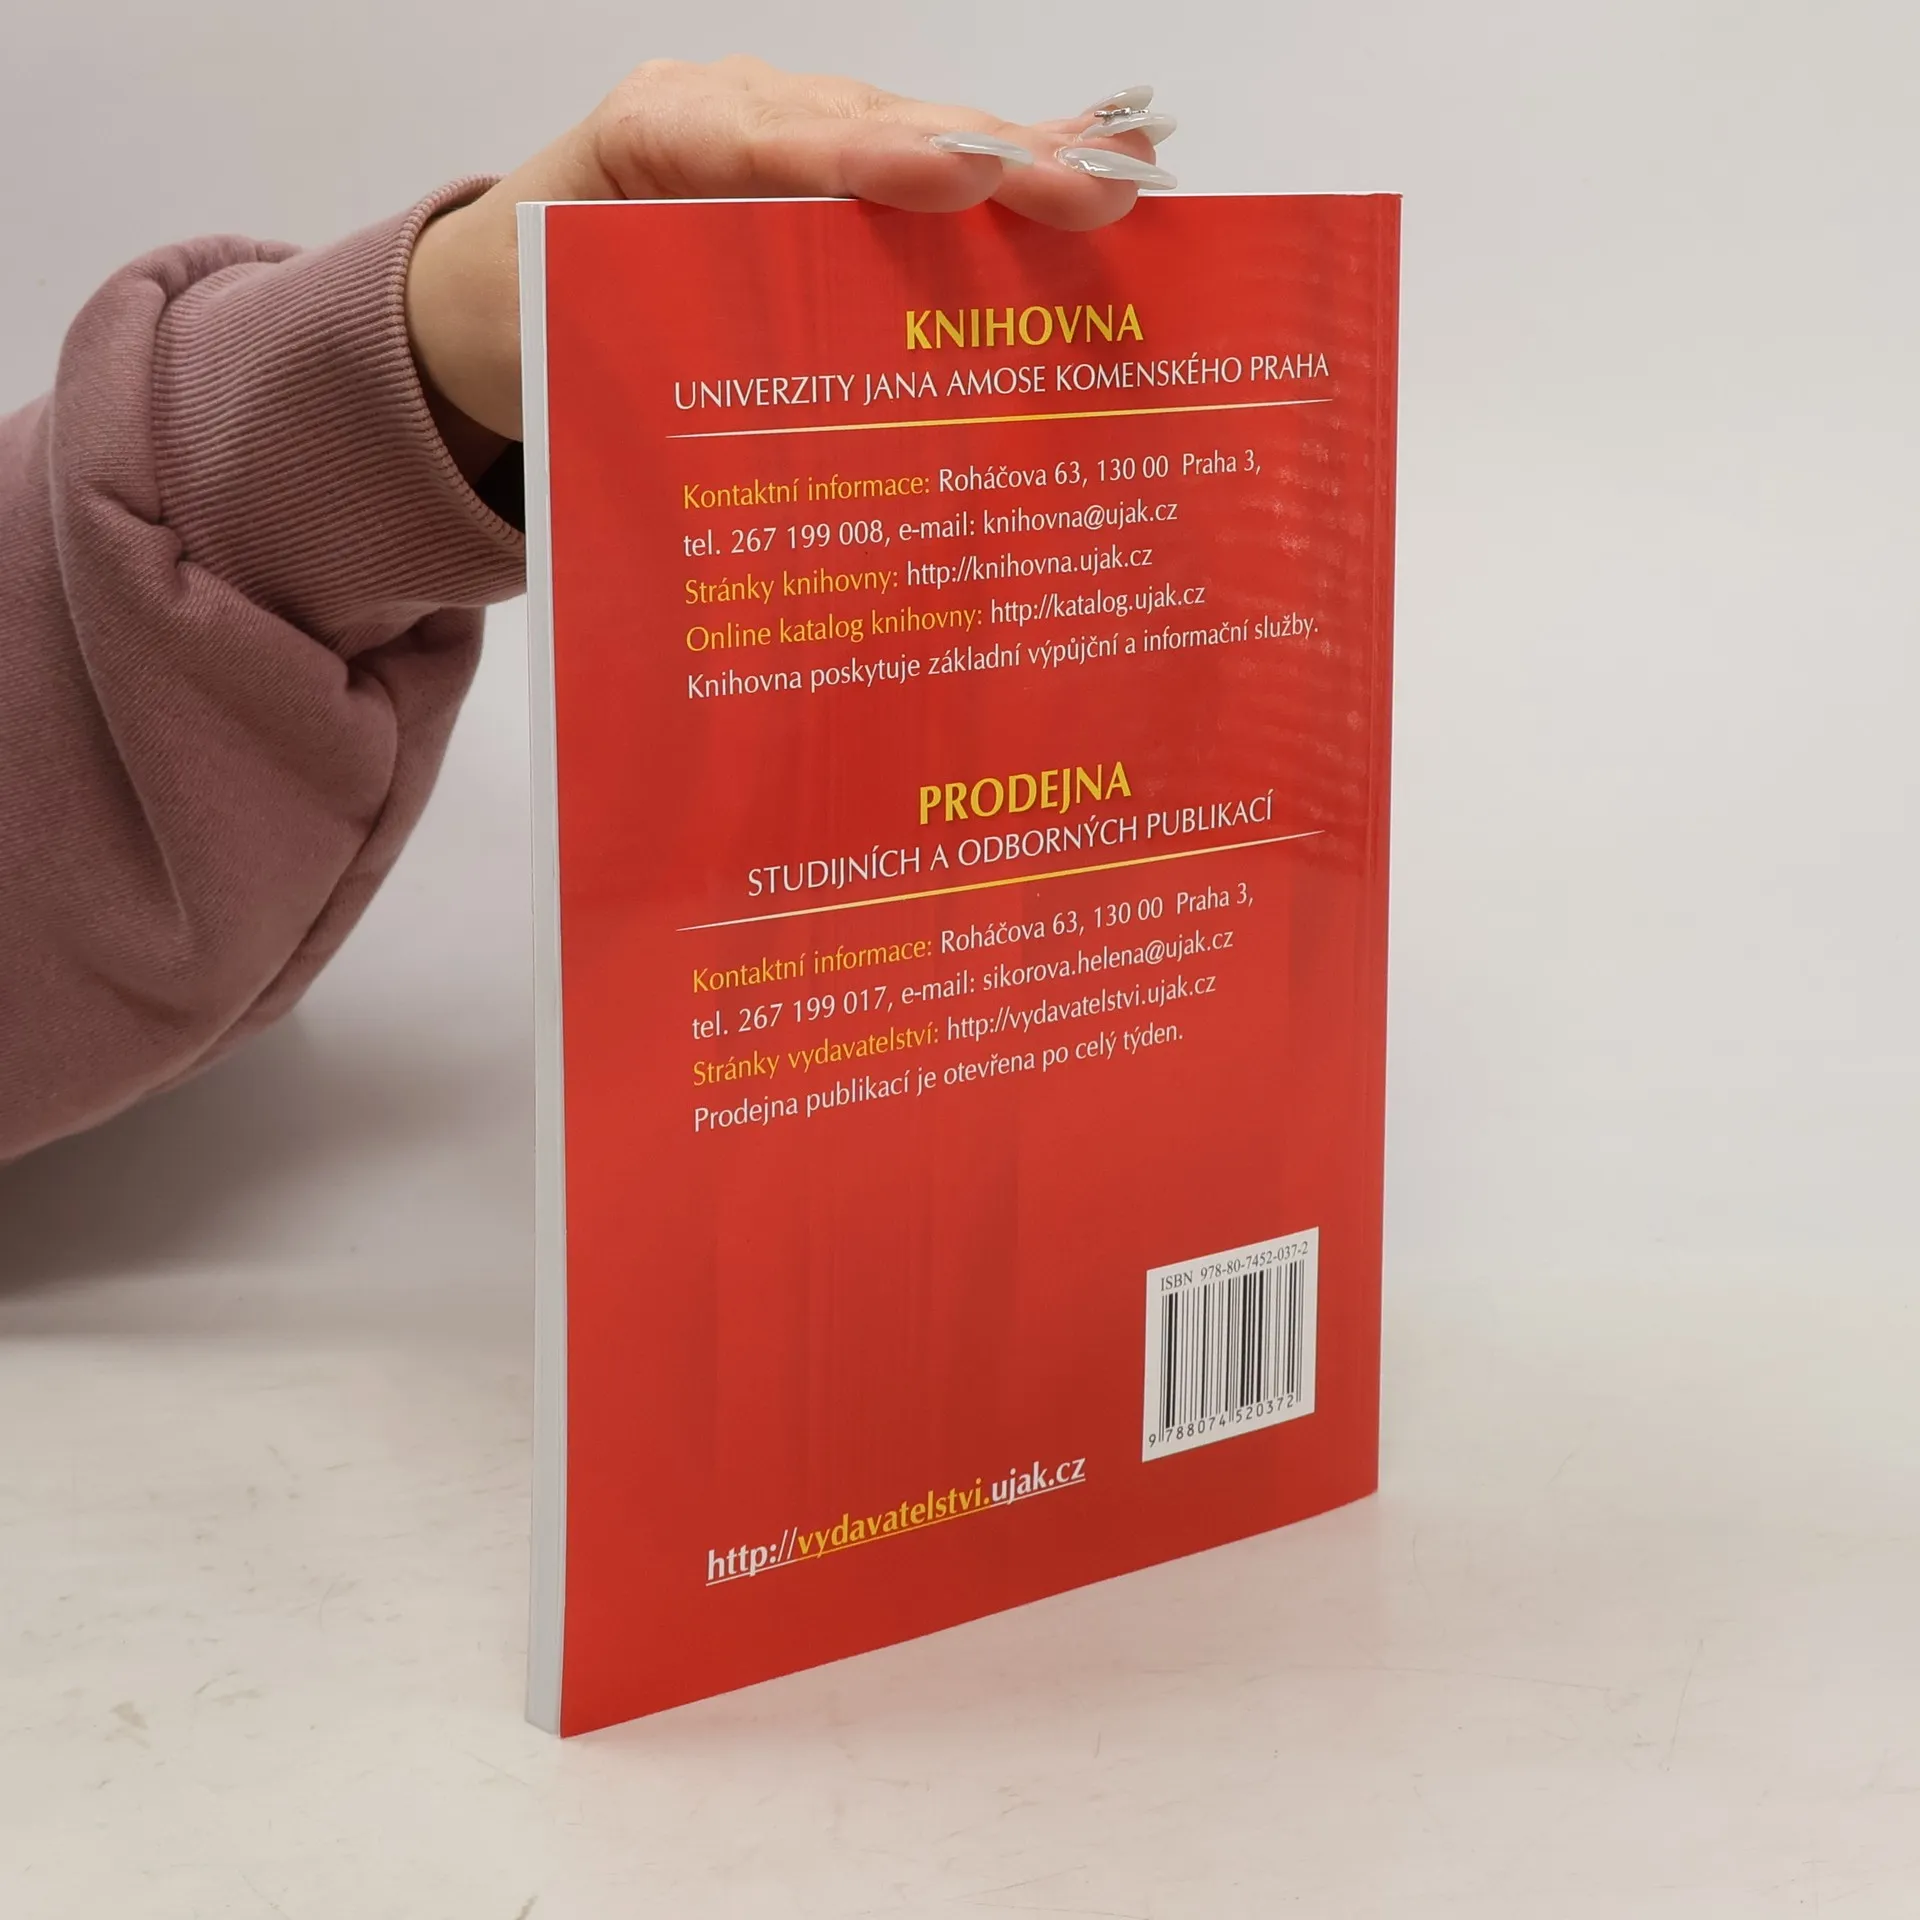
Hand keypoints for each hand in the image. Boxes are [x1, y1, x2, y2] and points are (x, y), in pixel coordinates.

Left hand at [405, 57, 1174, 453]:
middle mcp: (722, 112)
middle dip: (980, 159)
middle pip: (862, 125)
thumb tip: (759, 479)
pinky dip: (999, 170)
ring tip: (1118, 182)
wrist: (492, 297)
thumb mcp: (562, 358)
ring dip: (1013, 163)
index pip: (759, 143)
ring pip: (903, 133)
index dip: (860, 162)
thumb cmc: (525, 328)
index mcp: (644, 141)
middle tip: (1090, 189)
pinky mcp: (814, 161)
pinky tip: (1088, 163)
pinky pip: (911, 160)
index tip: (951, 180)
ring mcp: (776, 126)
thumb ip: (647, 376)